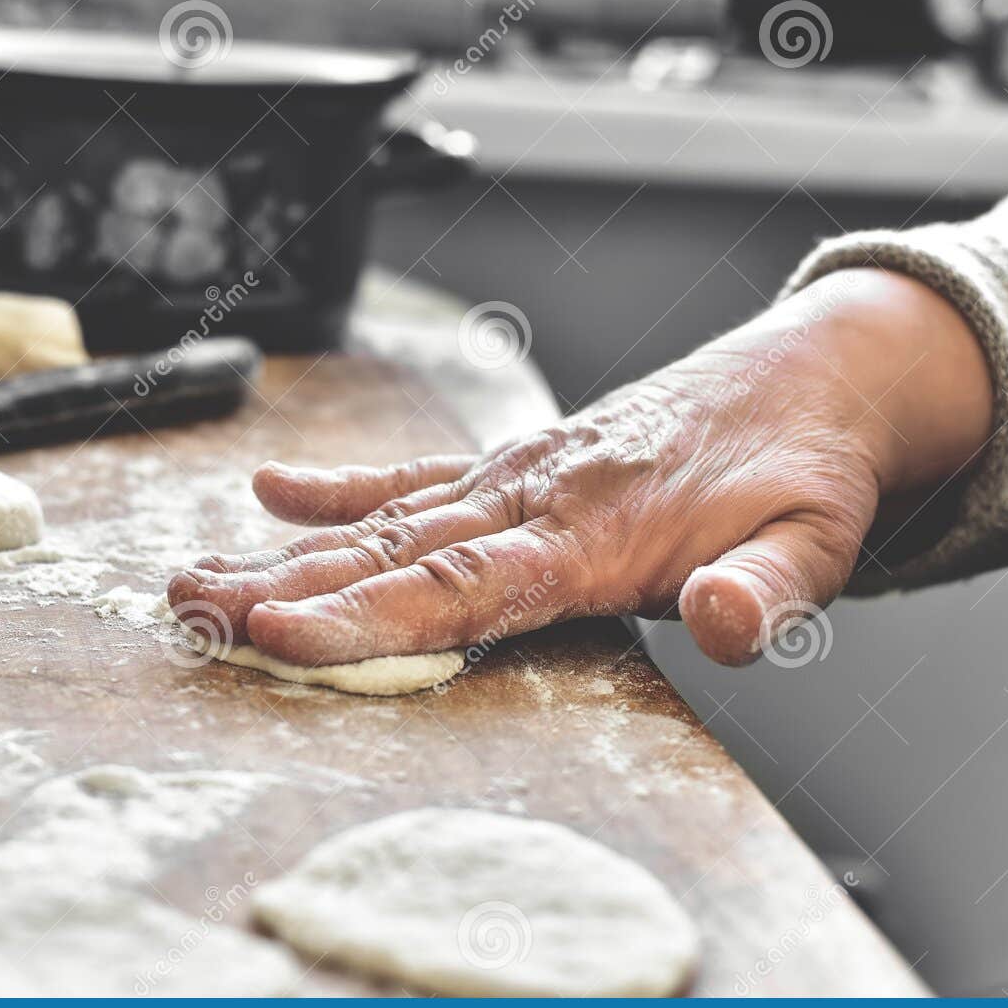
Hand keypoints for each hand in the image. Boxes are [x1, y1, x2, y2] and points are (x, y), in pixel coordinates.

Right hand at [167, 269, 993, 666]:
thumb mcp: (819, 541)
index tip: (276, 630)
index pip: (462, 586)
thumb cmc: (809, 473)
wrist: (816, 376)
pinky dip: (344, 487)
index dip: (365, 614)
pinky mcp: (519, 464)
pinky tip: (273, 491)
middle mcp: (537, 497)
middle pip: (392, 553)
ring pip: (384, 521)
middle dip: (282, 585)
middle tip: (188, 611)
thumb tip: (726, 623)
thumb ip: (768, 591)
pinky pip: (417, 476)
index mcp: (597, 532)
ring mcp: (520, 476)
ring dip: (284, 551)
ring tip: (193, 576)